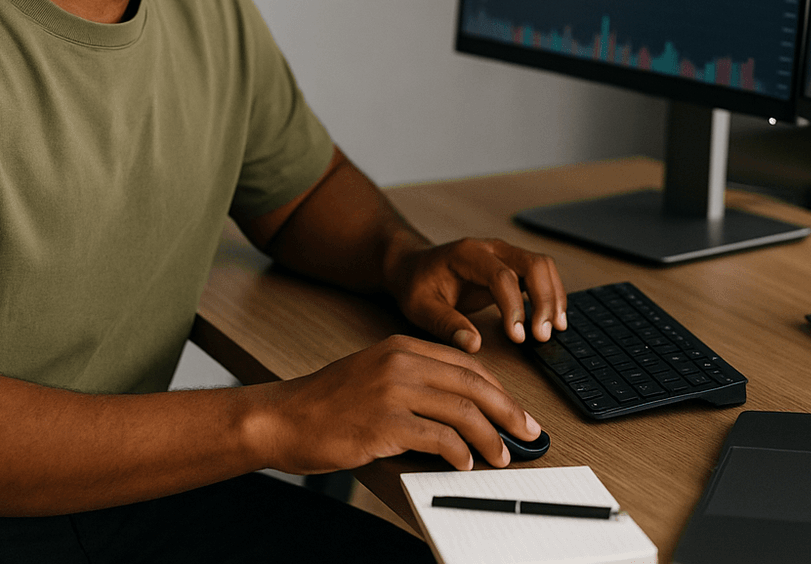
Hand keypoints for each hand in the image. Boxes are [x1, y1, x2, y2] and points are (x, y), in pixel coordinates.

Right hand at [257, 335, 541, 473]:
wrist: (282, 417)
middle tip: (528, 432)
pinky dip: (460, 453)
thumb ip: (414, 383)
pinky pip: (438, 438)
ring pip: (462, 410)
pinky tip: (466, 463)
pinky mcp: (384, 423)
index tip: (516, 410)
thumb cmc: (326, 404)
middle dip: (507, 411)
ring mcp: (392, 390)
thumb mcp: (374, 375)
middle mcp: (400, 362)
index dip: (498, 389)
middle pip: (472, 383)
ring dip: (489, 437)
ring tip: (501, 456)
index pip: (466, 364)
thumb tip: (461, 410)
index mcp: (401, 346)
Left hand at [387, 237, 567, 352]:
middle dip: (544, 300)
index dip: (513, 307)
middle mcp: (492, 248)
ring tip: (554, 330)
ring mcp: (505, 255)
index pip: (502, 276)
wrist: (413, 267)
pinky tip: (551, 320)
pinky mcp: (512, 266)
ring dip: (553, 297)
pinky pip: (541, 275)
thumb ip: (446, 324)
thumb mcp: (421, 307)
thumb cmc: (416, 285)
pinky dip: (551, 296)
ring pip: (543, 267)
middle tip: (543, 335)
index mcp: (468, 254)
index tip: (517, 337)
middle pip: (533, 264)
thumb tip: (474, 345)